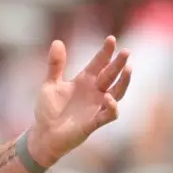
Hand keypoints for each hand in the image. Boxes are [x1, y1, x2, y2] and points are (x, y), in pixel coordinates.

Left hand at [30, 37, 131, 163]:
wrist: (43, 133)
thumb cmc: (49, 109)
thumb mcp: (49, 84)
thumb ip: (55, 65)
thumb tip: (57, 41)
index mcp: (84, 81)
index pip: (99, 63)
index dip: (105, 52)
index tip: (111, 39)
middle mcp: (94, 92)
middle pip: (110, 75)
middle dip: (118, 63)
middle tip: (126, 51)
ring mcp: (96, 106)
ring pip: (117, 93)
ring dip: (123, 82)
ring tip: (128, 69)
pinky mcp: (94, 122)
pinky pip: (108, 114)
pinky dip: (111, 106)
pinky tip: (109, 97)